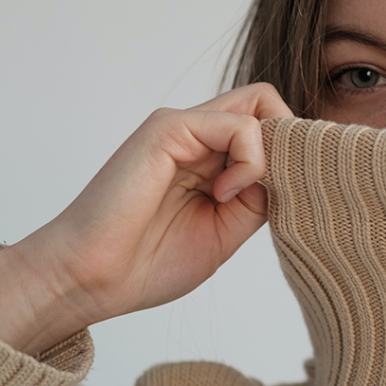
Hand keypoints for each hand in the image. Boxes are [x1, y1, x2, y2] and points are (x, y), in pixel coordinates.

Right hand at [0, 83, 292, 355]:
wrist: (89, 280)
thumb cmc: (147, 262)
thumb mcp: (229, 228)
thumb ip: (262, 195)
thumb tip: (296, 170)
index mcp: (211, 155)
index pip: (272, 124)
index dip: (294, 153)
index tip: (291, 195)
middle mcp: (198, 133)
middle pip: (270, 104)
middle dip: (290, 145)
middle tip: (274, 190)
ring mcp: (183, 126)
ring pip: (262, 105)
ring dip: (268, 157)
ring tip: (235, 199)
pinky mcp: (169, 128)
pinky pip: (239, 124)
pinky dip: (249, 161)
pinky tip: (223, 195)